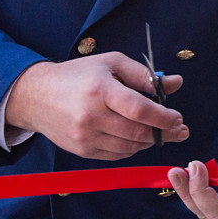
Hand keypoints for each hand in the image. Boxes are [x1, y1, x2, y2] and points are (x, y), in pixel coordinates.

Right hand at [5, 54, 185, 160]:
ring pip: (129, 147)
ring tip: (162, 133)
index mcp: (100, 90)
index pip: (138, 109)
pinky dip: (133, 148)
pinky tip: (139, 138)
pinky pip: (117, 155)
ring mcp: (85, 137)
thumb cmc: (78, 75)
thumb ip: (144, 75)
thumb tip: (176, 83)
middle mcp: (91, 116)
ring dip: (150, 142)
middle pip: (137, 132)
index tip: (178, 119)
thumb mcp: (111, 63)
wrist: (36, 96)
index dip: (163, 117)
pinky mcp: (82, 151)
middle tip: (181, 130)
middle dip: (164, 133)